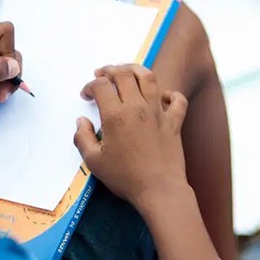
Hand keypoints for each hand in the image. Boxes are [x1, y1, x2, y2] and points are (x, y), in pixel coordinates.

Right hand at [73, 65, 189, 206]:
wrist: (159, 190)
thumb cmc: (125, 178)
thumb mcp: (94, 162)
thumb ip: (83, 138)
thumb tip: (81, 121)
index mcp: (116, 115)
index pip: (101, 86)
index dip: (90, 86)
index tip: (86, 96)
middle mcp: (137, 107)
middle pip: (124, 74)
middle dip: (109, 70)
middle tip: (102, 75)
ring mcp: (159, 112)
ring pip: (149, 78)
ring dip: (136, 70)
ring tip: (127, 72)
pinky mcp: (175, 121)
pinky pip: (177, 99)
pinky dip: (170, 94)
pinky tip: (161, 97)